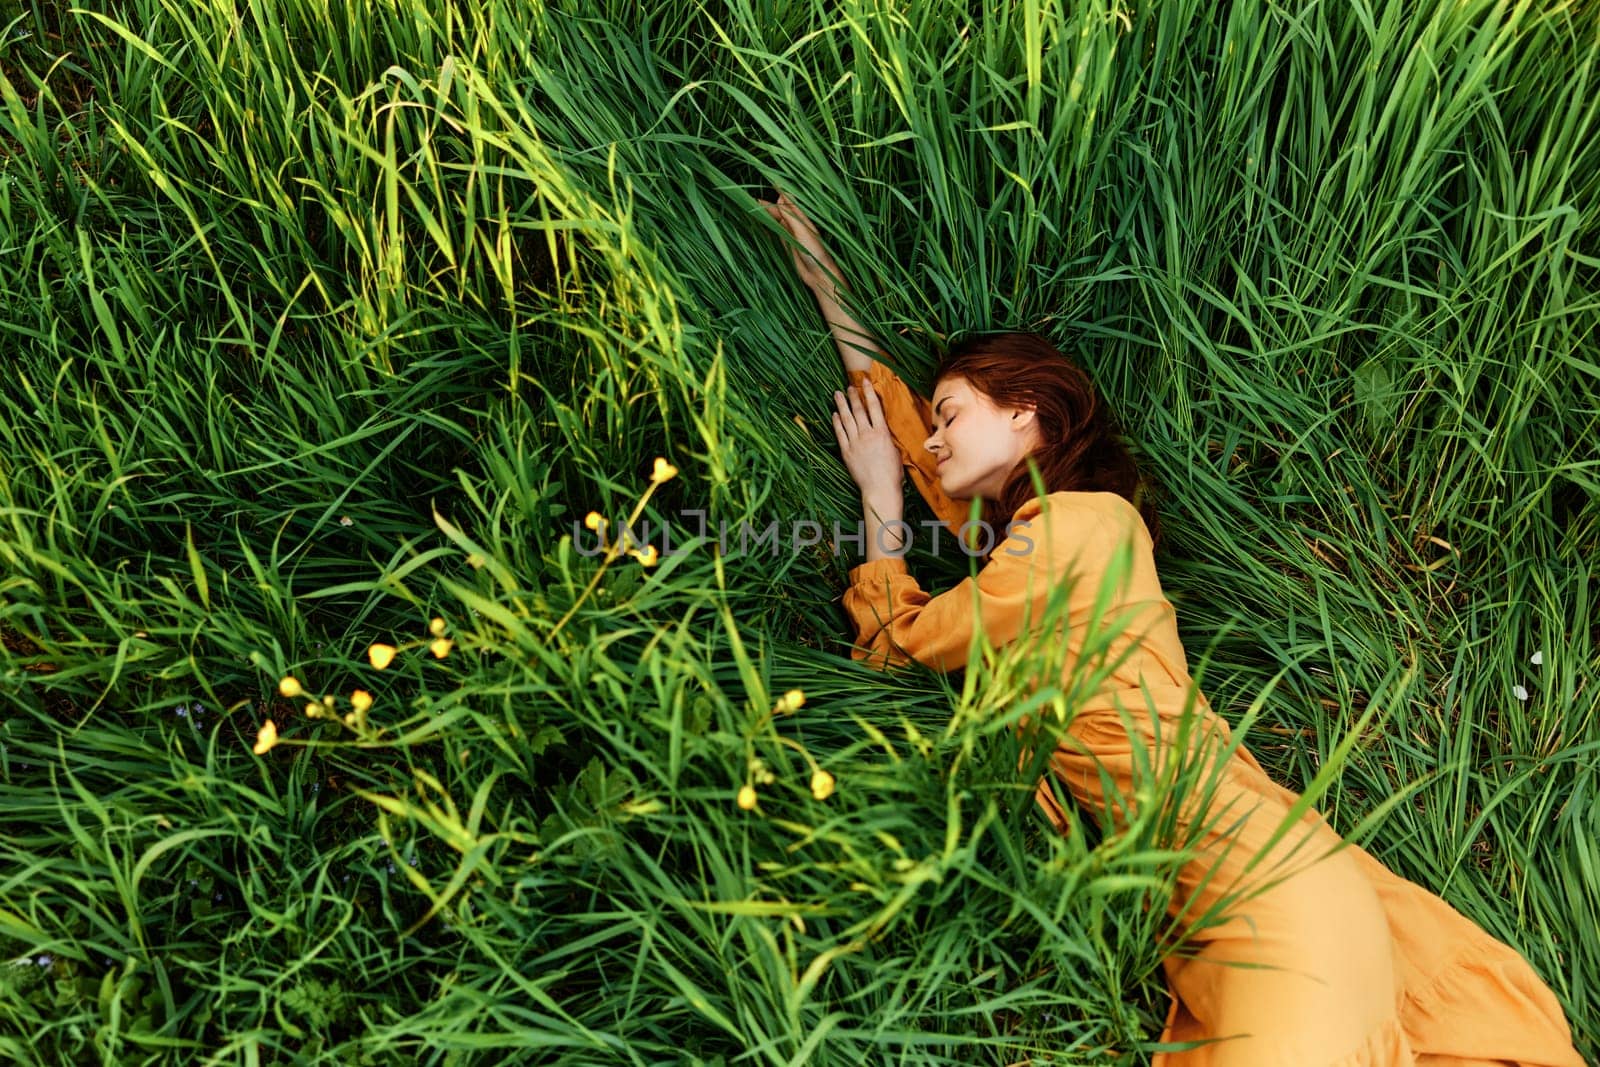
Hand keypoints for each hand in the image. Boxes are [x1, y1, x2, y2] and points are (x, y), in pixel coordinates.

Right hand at [760, 188, 844, 293]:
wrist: (818, 274)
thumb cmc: (815, 252)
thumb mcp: (802, 232)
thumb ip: (790, 216)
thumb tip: (780, 199)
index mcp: (801, 218)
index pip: (787, 202)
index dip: (779, 192)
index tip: (770, 182)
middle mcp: (794, 224)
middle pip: (777, 212)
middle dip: (765, 206)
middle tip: (750, 201)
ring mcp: (789, 234)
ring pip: (774, 221)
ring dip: (764, 216)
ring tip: (750, 210)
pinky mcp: (784, 245)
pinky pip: (772, 233)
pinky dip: (764, 228)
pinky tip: (756, 225)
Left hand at [831, 380, 901, 500]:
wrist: (880, 489)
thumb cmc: (892, 473)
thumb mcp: (895, 450)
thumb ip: (886, 436)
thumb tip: (881, 428)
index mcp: (882, 433)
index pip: (874, 407)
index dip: (868, 392)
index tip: (864, 382)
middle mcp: (867, 435)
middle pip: (858, 410)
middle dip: (853, 396)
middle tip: (848, 387)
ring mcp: (855, 443)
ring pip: (847, 419)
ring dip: (842, 405)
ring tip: (837, 395)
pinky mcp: (846, 452)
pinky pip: (840, 434)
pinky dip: (836, 423)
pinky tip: (834, 415)